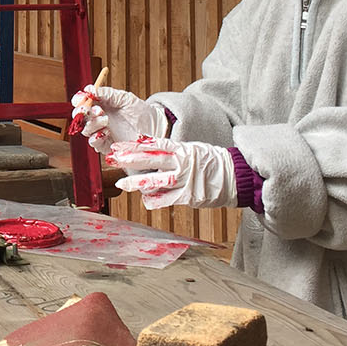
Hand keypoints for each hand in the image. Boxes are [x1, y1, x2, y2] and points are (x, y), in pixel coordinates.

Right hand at [68, 85, 168, 154]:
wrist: (154, 127)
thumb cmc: (139, 111)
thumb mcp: (124, 98)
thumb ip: (107, 94)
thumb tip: (90, 89)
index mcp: (99, 104)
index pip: (82, 102)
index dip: (79, 100)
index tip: (82, 98)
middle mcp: (97, 118)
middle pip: (80, 117)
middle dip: (81, 112)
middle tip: (89, 109)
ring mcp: (101, 132)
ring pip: (85, 130)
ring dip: (91, 123)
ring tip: (105, 119)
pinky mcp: (106, 145)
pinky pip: (94, 143)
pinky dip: (96, 137)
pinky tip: (105, 132)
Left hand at [108, 137, 236, 209]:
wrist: (235, 175)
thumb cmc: (210, 161)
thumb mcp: (190, 149)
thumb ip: (170, 150)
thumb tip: (146, 145)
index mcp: (181, 150)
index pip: (153, 146)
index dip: (133, 146)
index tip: (118, 146)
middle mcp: (181, 164)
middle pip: (150, 161)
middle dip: (129, 160)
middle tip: (111, 159)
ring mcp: (184, 181)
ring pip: (155, 182)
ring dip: (136, 183)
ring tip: (122, 184)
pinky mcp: (188, 197)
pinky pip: (165, 200)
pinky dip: (153, 200)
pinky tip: (146, 199)